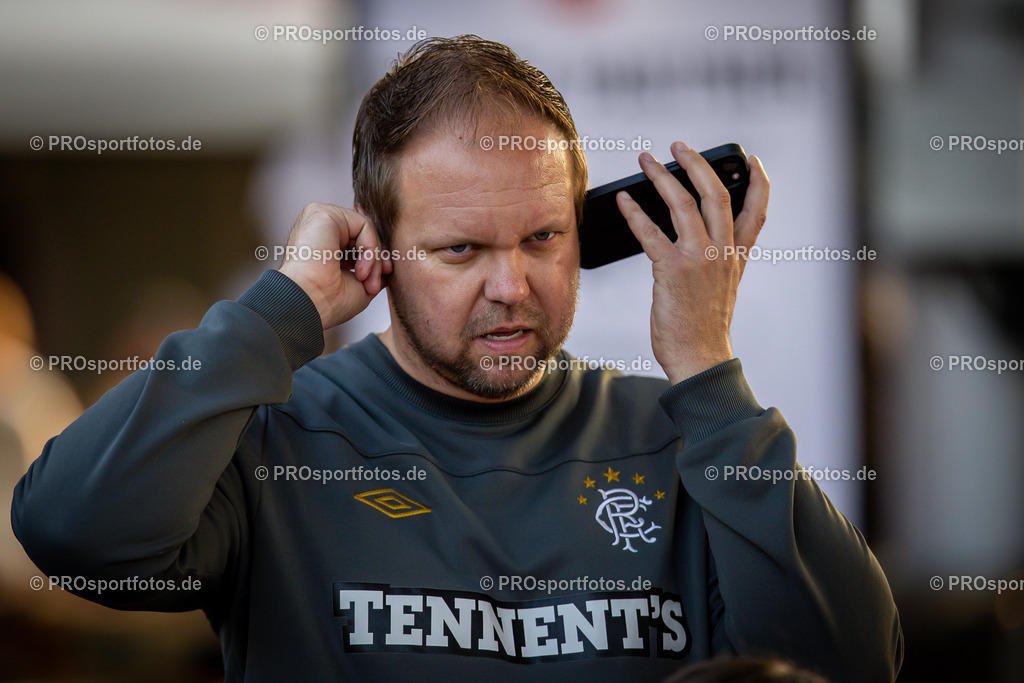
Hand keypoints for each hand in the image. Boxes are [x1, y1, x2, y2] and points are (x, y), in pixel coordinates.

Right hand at [277, 203, 391, 329]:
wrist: (309, 304)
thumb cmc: (328, 302)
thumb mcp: (359, 284)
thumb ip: (372, 267)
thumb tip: (388, 261)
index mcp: (323, 246)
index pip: (358, 241)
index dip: (375, 259)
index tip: (382, 280)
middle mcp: (319, 230)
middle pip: (363, 234)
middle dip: (377, 260)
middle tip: (374, 285)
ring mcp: (319, 219)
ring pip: (366, 230)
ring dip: (373, 258)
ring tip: (364, 280)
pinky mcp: (323, 213)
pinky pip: (364, 224)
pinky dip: (370, 248)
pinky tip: (359, 270)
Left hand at [615, 142, 769, 383]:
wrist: (700, 358)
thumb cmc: (703, 327)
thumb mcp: (721, 289)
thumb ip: (716, 261)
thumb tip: (695, 238)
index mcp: (736, 257)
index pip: (757, 212)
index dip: (759, 183)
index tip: (753, 161)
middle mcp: (722, 253)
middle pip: (716, 194)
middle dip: (697, 163)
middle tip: (678, 145)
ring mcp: (699, 259)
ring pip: (683, 203)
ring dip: (661, 176)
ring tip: (646, 160)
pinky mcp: (673, 270)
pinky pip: (651, 232)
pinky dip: (636, 212)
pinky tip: (625, 200)